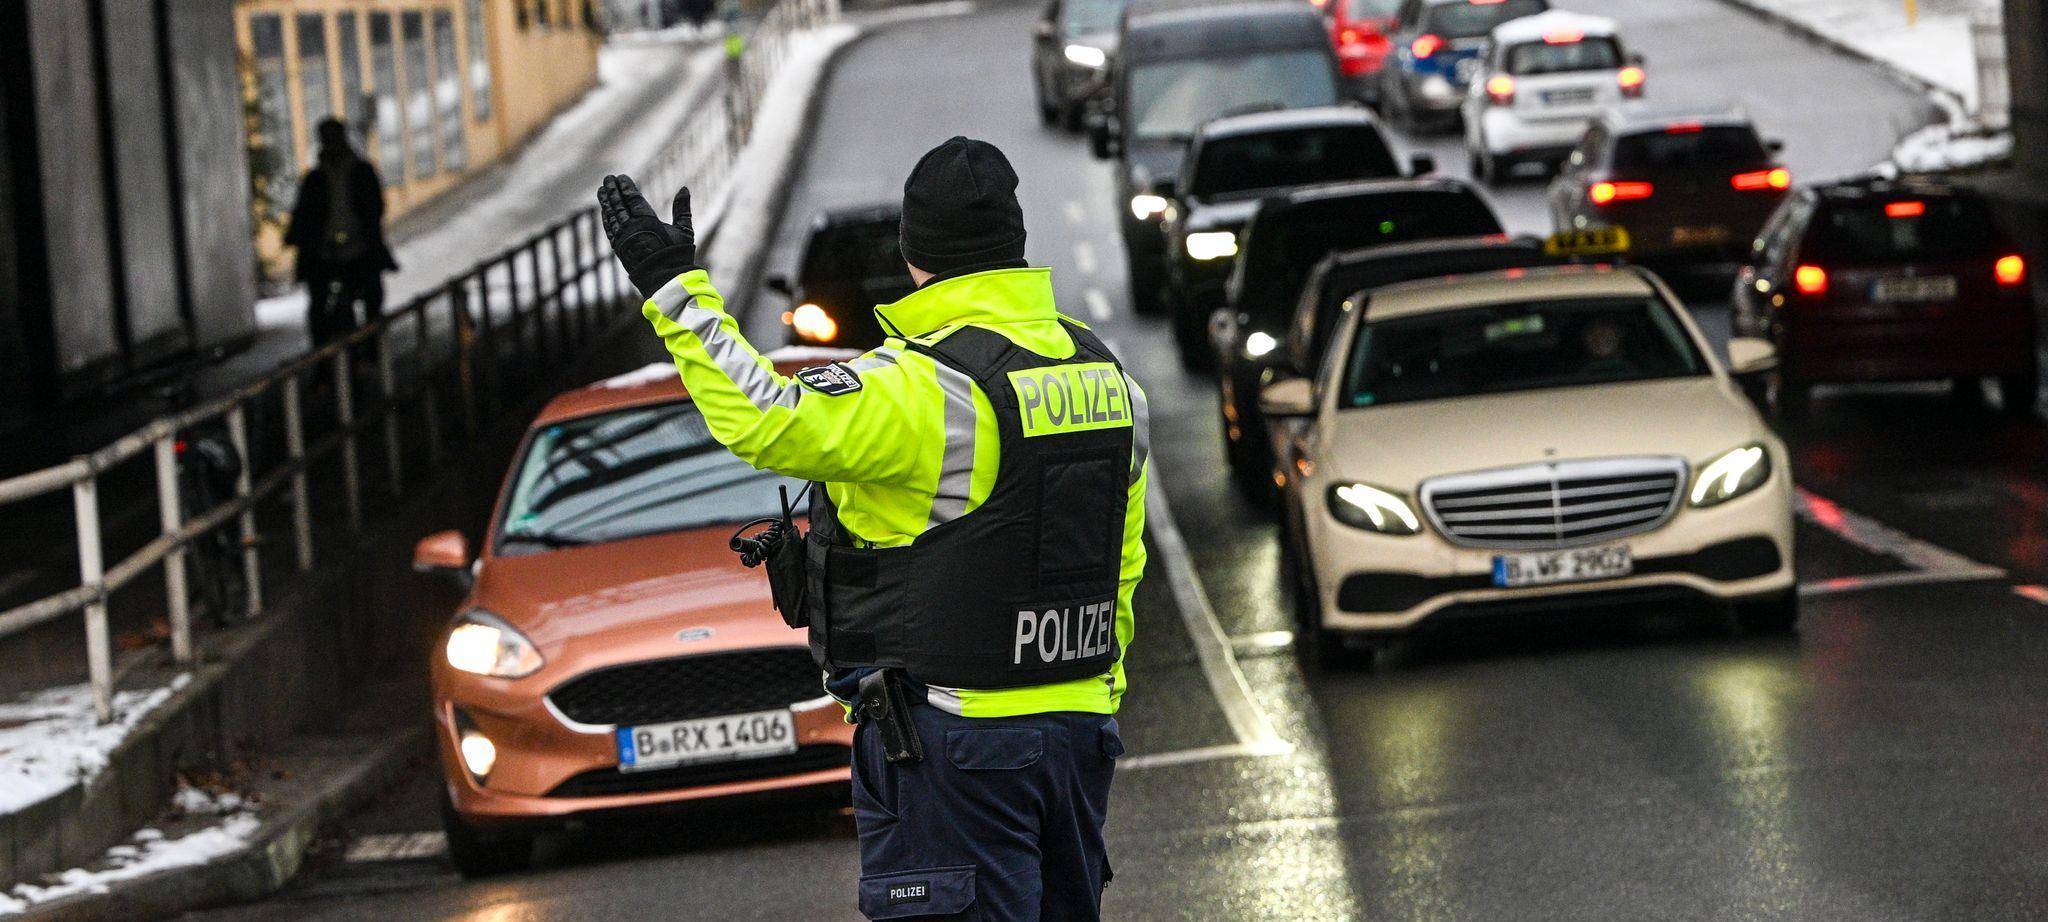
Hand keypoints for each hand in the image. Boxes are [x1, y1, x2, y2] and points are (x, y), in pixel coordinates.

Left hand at [598, 175, 697, 298]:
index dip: (626, 187)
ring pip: (611, 215)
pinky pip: (609, 229)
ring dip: (606, 201)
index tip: (621, 177)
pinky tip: (604, 210)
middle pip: (619, 204)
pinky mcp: (618, 248)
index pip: (633, 199)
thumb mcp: (684, 230)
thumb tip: (684, 189)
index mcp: (648, 222)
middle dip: (612, 190)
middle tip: (608, 178)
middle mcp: (632, 228)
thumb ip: (682, 209)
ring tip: (601, 190)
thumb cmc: (677, 255)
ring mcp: (623, 238)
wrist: (666, 280)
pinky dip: (606, 217)